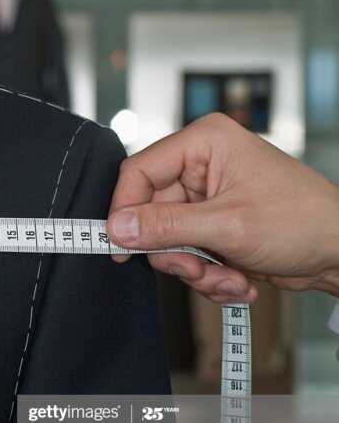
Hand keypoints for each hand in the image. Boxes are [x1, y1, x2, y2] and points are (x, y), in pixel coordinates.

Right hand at [107, 113, 338, 301]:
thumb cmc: (303, 221)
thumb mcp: (227, 225)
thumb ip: (166, 227)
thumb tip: (118, 227)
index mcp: (204, 144)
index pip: (138, 172)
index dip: (124, 210)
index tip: (121, 246)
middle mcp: (200, 166)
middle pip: (149, 213)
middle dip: (173, 251)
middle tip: (194, 269)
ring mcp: (205, 199)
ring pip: (165, 240)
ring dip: (192, 269)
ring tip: (226, 277)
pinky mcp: (210, 226)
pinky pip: (185, 254)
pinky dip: (206, 274)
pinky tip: (236, 278)